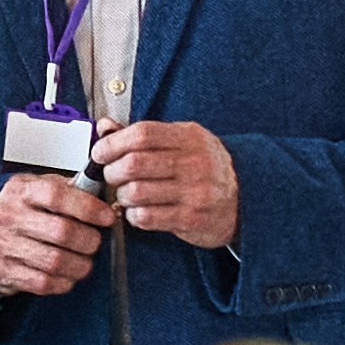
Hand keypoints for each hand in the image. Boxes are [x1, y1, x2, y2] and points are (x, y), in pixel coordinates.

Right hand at [0, 170, 115, 298]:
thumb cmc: (21, 209)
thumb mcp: (39, 188)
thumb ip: (69, 190)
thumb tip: (104, 199)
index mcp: (20, 191)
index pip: (57, 196)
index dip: (88, 208)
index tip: (106, 217)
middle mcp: (8, 216)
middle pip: (61, 232)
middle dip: (88, 240)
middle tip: (94, 242)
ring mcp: (2, 245)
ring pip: (55, 261)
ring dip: (79, 265)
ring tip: (84, 262)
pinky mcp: (2, 271)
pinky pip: (42, 282)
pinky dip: (63, 282)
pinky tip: (67, 275)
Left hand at [95, 124, 243, 251]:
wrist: (244, 200)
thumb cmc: (205, 169)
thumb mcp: (181, 143)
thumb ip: (142, 135)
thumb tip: (104, 126)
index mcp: (190, 137)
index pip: (142, 134)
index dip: (112, 143)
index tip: (100, 152)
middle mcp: (194, 162)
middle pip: (134, 164)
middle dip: (112, 171)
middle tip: (111, 176)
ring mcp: (195, 191)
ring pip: (136, 192)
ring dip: (122, 195)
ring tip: (127, 194)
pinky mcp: (192, 218)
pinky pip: (146, 217)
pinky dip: (134, 215)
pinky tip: (140, 211)